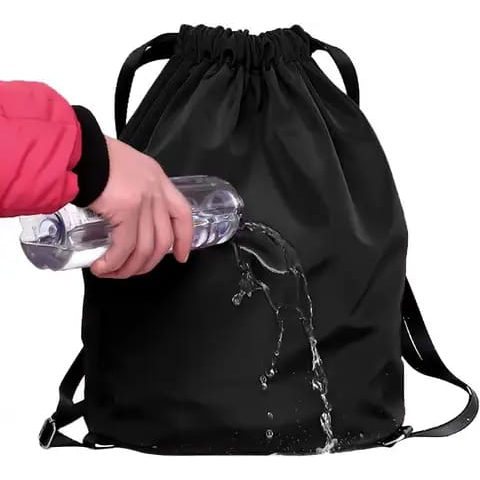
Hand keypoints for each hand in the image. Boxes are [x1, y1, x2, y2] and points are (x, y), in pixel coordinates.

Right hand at [88, 136, 192, 278]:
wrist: (77, 149)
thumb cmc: (93, 156)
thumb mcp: (125, 168)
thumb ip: (132, 189)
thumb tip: (124, 217)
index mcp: (158, 179)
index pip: (182, 214)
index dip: (184, 238)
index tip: (181, 256)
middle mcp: (156, 191)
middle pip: (164, 238)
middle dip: (148, 262)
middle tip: (132, 271)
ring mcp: (144, 201)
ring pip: (145, 248)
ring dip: (128, 267)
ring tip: (112, 272)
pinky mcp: (127, 210)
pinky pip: (124, 247)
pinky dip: (113, 262)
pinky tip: (102, 267)